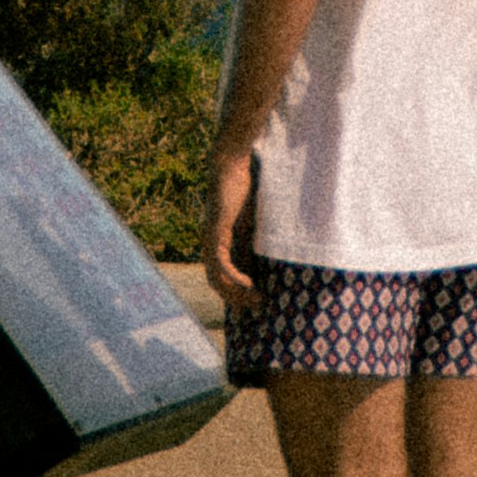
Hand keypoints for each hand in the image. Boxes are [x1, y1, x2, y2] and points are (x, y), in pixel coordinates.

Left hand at [205, 145, 260, 301]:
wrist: (231, 166)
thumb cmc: (242, 189)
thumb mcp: (249, 221)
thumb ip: (252, 238)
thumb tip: (268, 258)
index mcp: (217, 243)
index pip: (220, 276)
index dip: (234, 293)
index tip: (253, 302)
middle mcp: (209, 244)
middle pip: (216, 283)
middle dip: (236, 299)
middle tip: (256, 309)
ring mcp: (209, 239)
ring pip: (216, 278)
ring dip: (235, 293)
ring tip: (256, 300)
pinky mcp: (215, 233)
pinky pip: (221, 264)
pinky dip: (233, 277)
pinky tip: (249, 284)